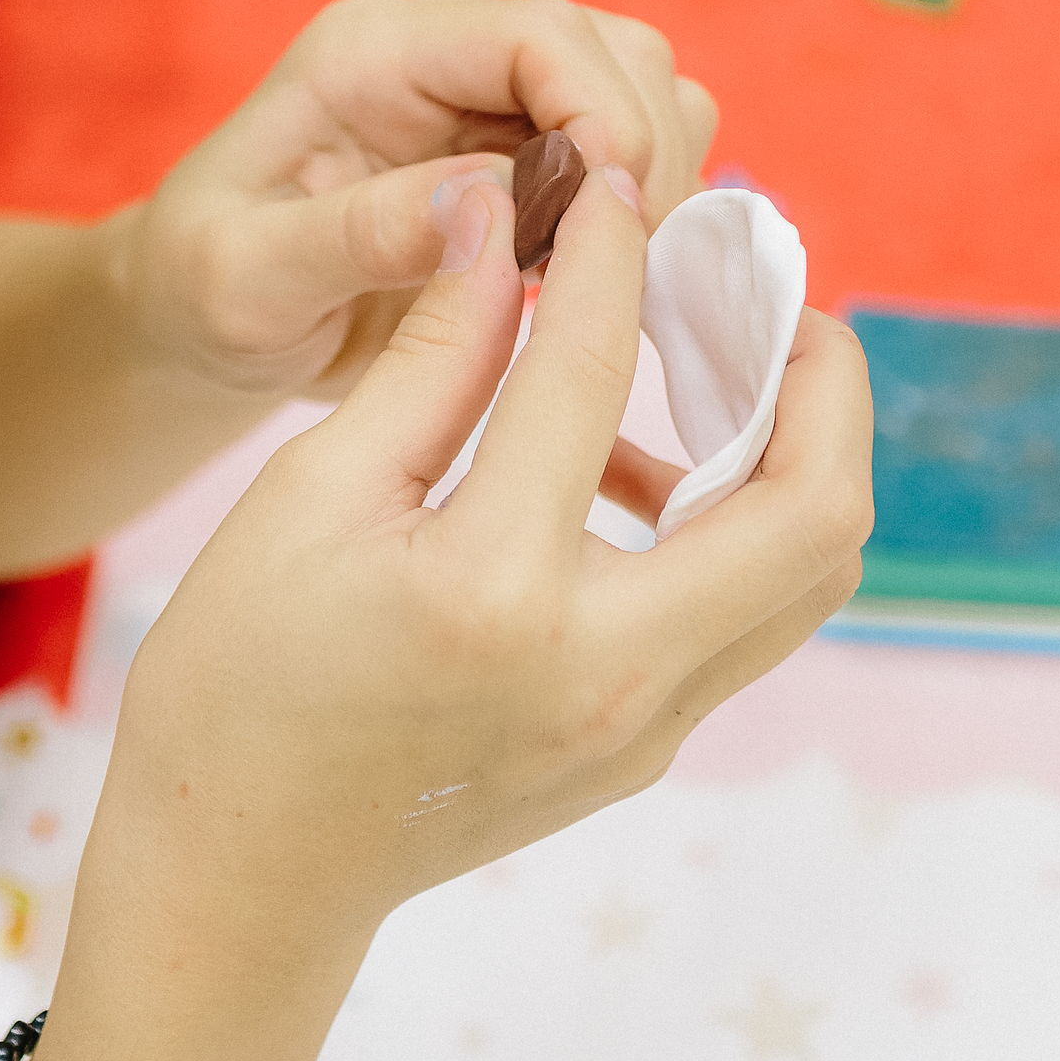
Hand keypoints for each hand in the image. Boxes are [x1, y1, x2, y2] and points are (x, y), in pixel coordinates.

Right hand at [32, 168, 872, 1060]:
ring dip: (796, 456)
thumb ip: (430, 359)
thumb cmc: (238, 681)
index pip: (591, 374)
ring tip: (730, 365)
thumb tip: (498, 223)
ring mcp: (641, 729)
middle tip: (772, 292)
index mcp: (495, 591)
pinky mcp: (642, 750)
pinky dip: (730, 526)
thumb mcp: (308, 495)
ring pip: (804, 576)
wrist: (243, 873)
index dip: (611, 252)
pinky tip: (636, 468)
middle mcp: (603, 671)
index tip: (617, 187)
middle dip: (821, 378)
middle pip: (810, 509)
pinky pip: (738, 619)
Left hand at [119, 0, 719, 398]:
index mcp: (370, 54)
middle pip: (616, 52)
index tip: (609, 223)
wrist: (199, 319)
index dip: (602, 115)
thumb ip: (356, 235)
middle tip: (609, 277)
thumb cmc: (200, 292)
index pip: (538, 34)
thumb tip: (485, 201)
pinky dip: (643, 212)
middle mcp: (444, 52)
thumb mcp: (245, 278)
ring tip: (597, 282)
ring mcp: (493, 96)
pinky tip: (594, 281)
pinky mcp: (527, 149)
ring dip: (651, 186)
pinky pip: (635, 152)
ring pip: (645, 93)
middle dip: (639, 161)